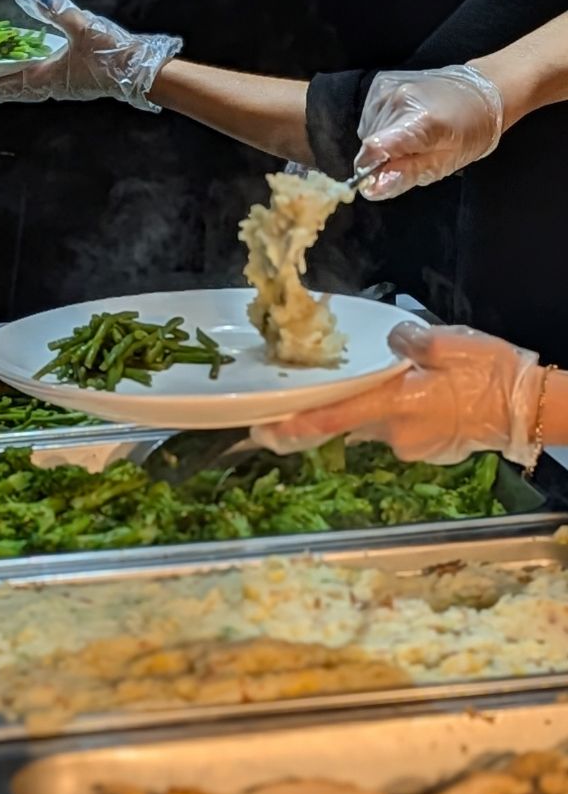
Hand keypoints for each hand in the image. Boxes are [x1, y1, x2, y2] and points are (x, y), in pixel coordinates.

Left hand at [0, 0, 181, 117]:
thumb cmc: (112, 55)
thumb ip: (56, 10)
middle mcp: (52, 86)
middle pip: (15, 91)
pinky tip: (24, 70)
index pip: (10, 86)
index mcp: (48, 77)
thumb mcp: (82, 26)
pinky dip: (26, 79)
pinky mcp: (73, 83)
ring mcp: (63, 86)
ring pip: (28, 88)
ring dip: (9, 87)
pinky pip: (41, 82)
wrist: (139, 73)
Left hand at [251, 323, 542, 464]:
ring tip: (405, 386)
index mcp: (394, 404)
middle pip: (349, 421)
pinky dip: (399, 416)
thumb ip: (407, 341)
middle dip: (336, 408)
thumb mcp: (449, 342)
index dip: (295, 425)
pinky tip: (424, 399)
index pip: (331, 418)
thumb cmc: (490, 373)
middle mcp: (394, 433)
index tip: (264, 430)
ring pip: (374, 426)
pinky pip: (398, 432)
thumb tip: (387, 341)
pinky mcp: (426, 452)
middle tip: (325, 396)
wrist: (529, 408)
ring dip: (374, 408)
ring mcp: (410, 448)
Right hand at [355, 65, 502, 199]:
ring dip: (384, 141)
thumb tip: (371, 188)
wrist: (485, 89)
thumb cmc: (471, 130)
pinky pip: (370, 118)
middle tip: (413, 153)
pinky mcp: (383, 84)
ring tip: (413, 135)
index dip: (369, 170)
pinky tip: (405, 123)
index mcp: (419, 121)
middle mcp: (399, 100)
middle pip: (370, 144)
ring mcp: (389, 89)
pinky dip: (383, 127)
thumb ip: (405, 174)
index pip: (372, 150)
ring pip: (368, 132)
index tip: (380, 179)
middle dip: (384, 157)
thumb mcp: (445, 163)